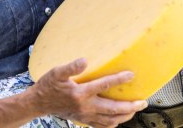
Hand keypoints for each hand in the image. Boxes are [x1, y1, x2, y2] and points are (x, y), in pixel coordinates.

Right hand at [31, 58, 146, 127]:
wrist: (38, 103)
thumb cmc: (48, 86)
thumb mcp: (56, 72)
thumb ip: (71, 67)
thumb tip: (84, 61)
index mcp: (81, 94)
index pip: (104, 86)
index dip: (119, 80)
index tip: (131, 75)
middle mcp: (86, 107)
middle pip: (113, 109)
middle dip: (130, 106)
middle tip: (143, 102)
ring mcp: (86, 116)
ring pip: (110, 120)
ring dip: (125, 116)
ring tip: (135, 109)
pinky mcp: (84, 120)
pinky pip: (102, 125)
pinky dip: (113, 123)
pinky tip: (119, 118)